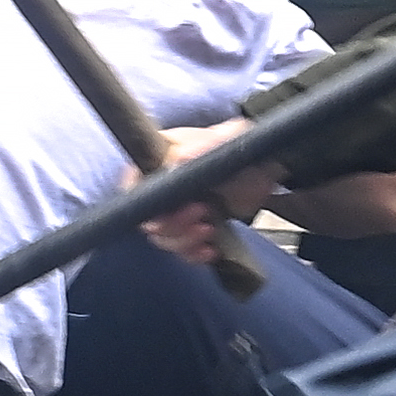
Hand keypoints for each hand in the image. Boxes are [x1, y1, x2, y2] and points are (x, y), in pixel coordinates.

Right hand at [140, 121, 286, 266]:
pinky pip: (182, 251)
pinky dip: (194, 255)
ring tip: (209, 230)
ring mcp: (175, 212)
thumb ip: (204, 146)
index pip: (134, 186)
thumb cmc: (237, 146)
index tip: (173, 206)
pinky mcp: (191, 230)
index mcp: (158, 160)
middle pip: (148, 219)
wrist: (262, 168)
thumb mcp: (224, 141)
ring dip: (185, 241)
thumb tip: (178, 158)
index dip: (145, 202)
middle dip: (174, 225)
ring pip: (164, 239)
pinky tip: (211, 249)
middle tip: (202, 213)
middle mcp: (160, 188)